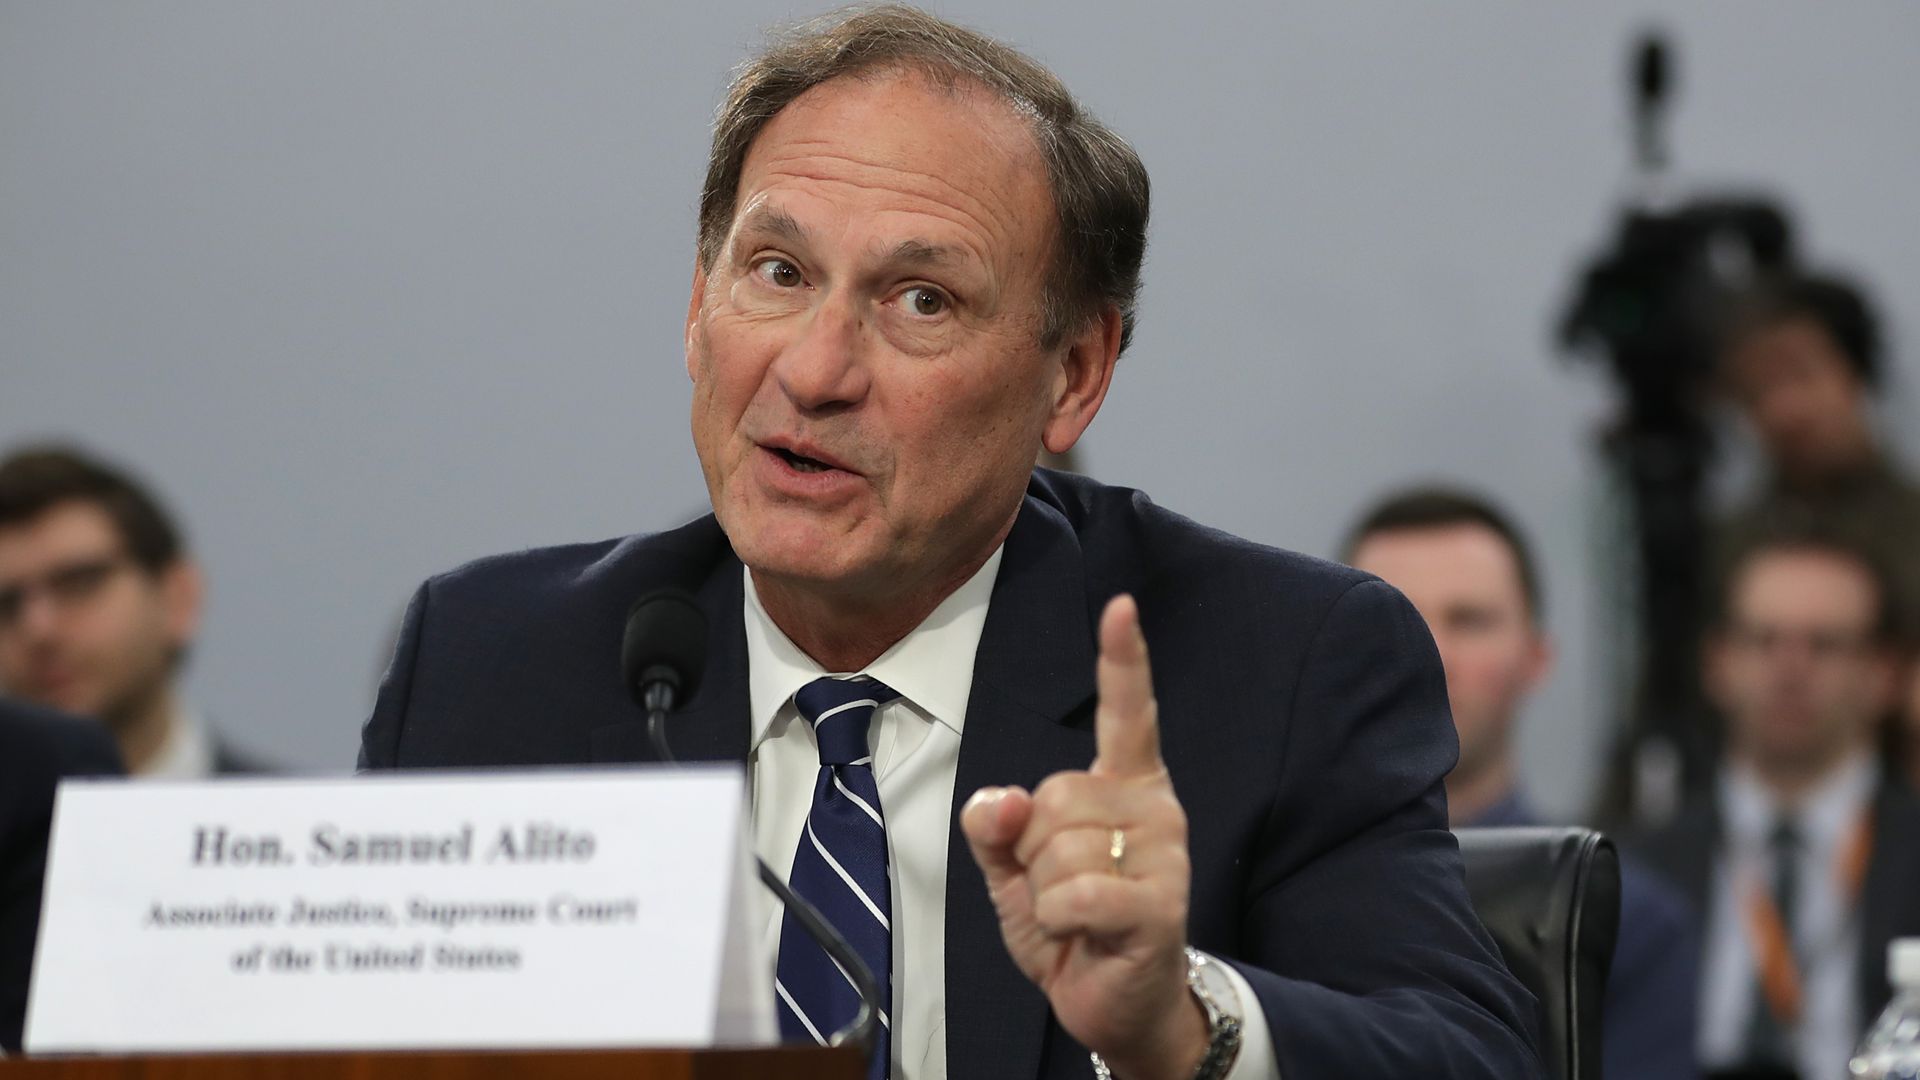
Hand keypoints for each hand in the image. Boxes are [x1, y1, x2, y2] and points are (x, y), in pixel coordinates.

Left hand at [961, 594, 1206, 1078]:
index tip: (1122, 607)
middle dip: (1031, 850)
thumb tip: (999, 800)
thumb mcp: (1013, 869)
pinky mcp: (1163, 904)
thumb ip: (996, 826)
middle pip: (1051, 796)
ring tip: (1079, 914)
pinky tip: (1086, 935)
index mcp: (1124, 784)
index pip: (1126, 712)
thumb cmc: (1071, 924)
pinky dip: (1058, 921)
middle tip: (1061, 887)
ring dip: (1045, 893)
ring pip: (1056, 849)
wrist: (1114, 1003)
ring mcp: (1166, 854)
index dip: (1123, 659)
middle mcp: (1154, 807)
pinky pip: (1074, 894)